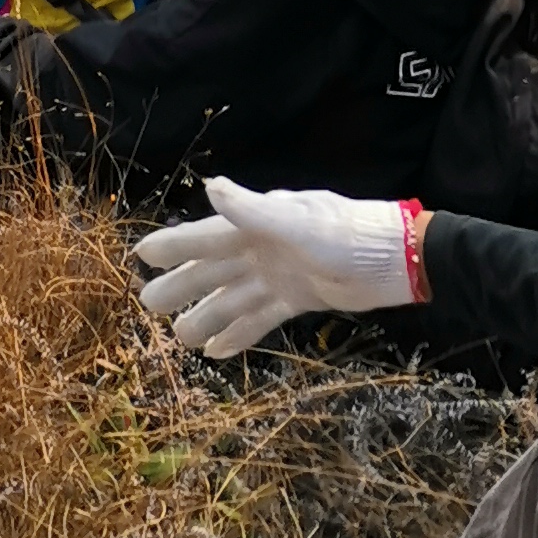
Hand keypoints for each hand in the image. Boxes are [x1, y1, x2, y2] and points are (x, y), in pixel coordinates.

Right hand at [133, 178, 418, 357]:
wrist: (397, 261)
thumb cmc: (348, 236)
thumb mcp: (299, 223)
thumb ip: (253, 210)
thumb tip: (210, 186)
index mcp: (256, 225)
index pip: (204, 237)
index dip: (172, 246)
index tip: (139, 255)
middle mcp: (261, 249)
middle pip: (212, 271)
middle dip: (180, 287)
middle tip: (147, 305)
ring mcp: (279, 275)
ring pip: (232, 298)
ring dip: (206, 316)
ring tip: (180, 338)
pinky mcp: (298, 299)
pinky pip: (260, 317)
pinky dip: (240, 332)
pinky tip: (219, 351)